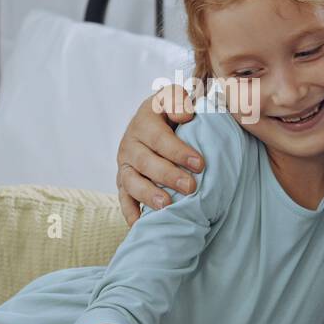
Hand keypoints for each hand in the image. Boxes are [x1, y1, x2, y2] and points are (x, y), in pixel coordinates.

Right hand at [115, 84, 204, 225]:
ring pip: (131, 182)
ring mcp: (125, 165)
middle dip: (168, 176)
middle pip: (145, 162)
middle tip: (190, 187)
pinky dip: (131, 213)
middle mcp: (130, 144)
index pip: (159, 138)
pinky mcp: (123, 182)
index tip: (200, 164)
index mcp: (144, 121)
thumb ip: (178, 100)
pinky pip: (124, 199)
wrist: (154, 122)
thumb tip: (184, 115)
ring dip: (148, 195)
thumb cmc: (171, 111)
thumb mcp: (174, 97)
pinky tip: (142, 226)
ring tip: (167, 206)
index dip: (178, 151)